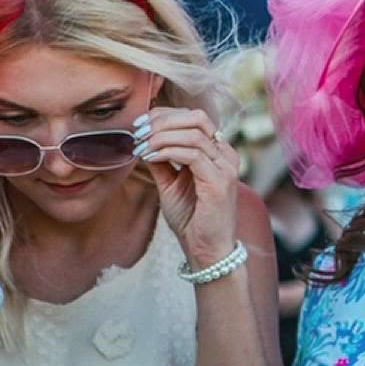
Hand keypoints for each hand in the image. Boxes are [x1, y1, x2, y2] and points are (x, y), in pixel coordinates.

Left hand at [135, 107, 240, 266]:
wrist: (206, 250)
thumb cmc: (192, 219)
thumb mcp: (171, 183)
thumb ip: (162, 161)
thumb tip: (143, 139)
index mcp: (219, 152)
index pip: (194, 118)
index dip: (165, 115)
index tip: (139, 124)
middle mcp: (226, 155)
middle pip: (197, 119)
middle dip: (163, 120)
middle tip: (137, 130)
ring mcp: (226, 167)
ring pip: (193, 134)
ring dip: (161, 136)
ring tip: (140, 144)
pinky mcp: (219, 182)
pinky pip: (192, 154)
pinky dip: (167, 151)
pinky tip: (149, 156)